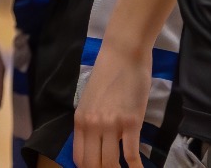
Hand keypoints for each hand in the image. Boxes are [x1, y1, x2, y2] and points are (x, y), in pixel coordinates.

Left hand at [73, 36, 150, 167]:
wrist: (123, 53)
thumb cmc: (108, 73)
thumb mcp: (90, 100)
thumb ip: (91, 122)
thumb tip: (98, 143)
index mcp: (80, 121)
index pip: (79, 159)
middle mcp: (92, 126)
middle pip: (93, 165)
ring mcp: (111, 124)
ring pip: (110, 163)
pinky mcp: (131, 122)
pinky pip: (131, 154)